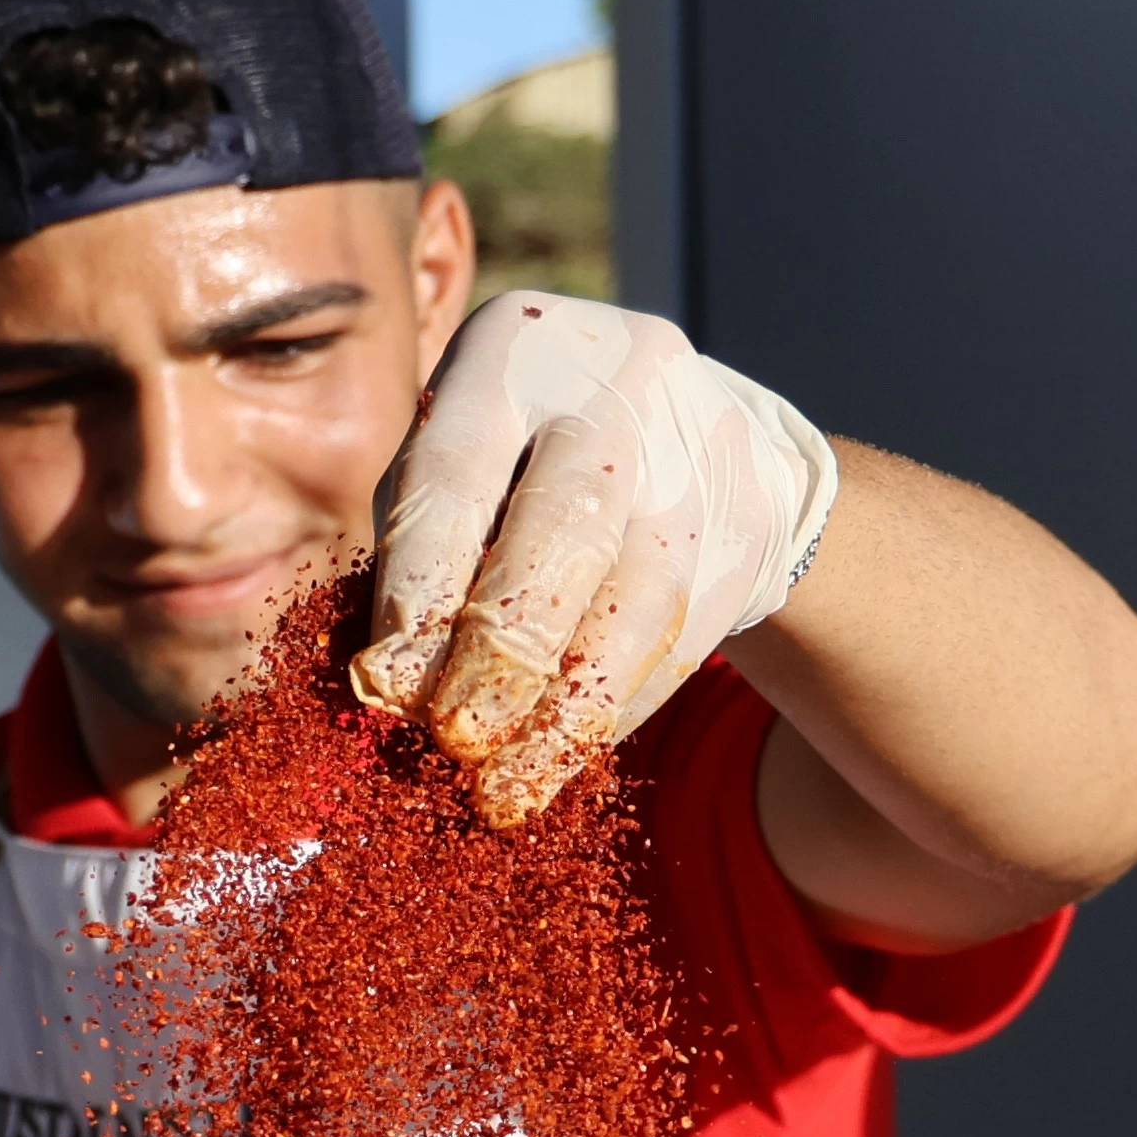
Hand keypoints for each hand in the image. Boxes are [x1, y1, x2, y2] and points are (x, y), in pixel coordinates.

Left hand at [350, 291, 839, 828]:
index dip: (420, 585)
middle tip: (454, 735)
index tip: (388, 682)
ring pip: (641, 597)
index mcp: (513, 353)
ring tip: (507, 784)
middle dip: (504, 646)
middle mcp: (615, 387)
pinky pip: (682, 637)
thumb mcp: (463, 457)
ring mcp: (698, 453)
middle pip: (565, 526)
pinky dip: (616, 707)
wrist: (700, 427)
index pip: (457, 473)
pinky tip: (563, 755)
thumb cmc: (526, 457)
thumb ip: (421, 544)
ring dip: (567, 706)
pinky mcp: (751, 523)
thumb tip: (386, 683)